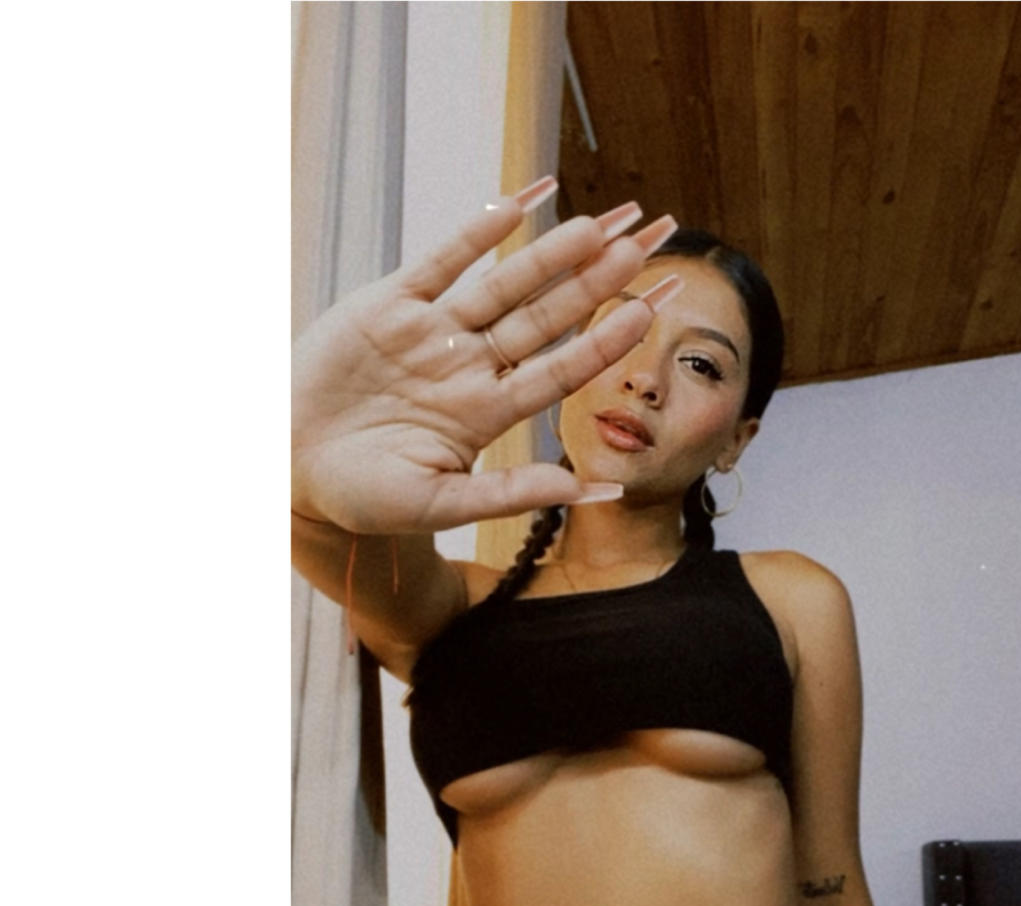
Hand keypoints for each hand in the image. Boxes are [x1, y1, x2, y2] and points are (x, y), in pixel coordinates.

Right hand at [292, 181, 677, 533]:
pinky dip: (477, 233)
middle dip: (591, 287)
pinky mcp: (388, 306)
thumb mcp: (440, 503)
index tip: (648, 315)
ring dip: (547, 256)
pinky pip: (441, 261)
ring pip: (502, 285)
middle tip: (641, 250)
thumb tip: (588, 492)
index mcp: (488, 414)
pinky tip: (518, 205)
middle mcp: (470, 367)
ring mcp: (432, 333)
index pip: (561, 372)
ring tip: (597, 227)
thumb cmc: (364, 497)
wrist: (289, 468)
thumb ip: (510, 493)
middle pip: (544, 319)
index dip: (604, 342)